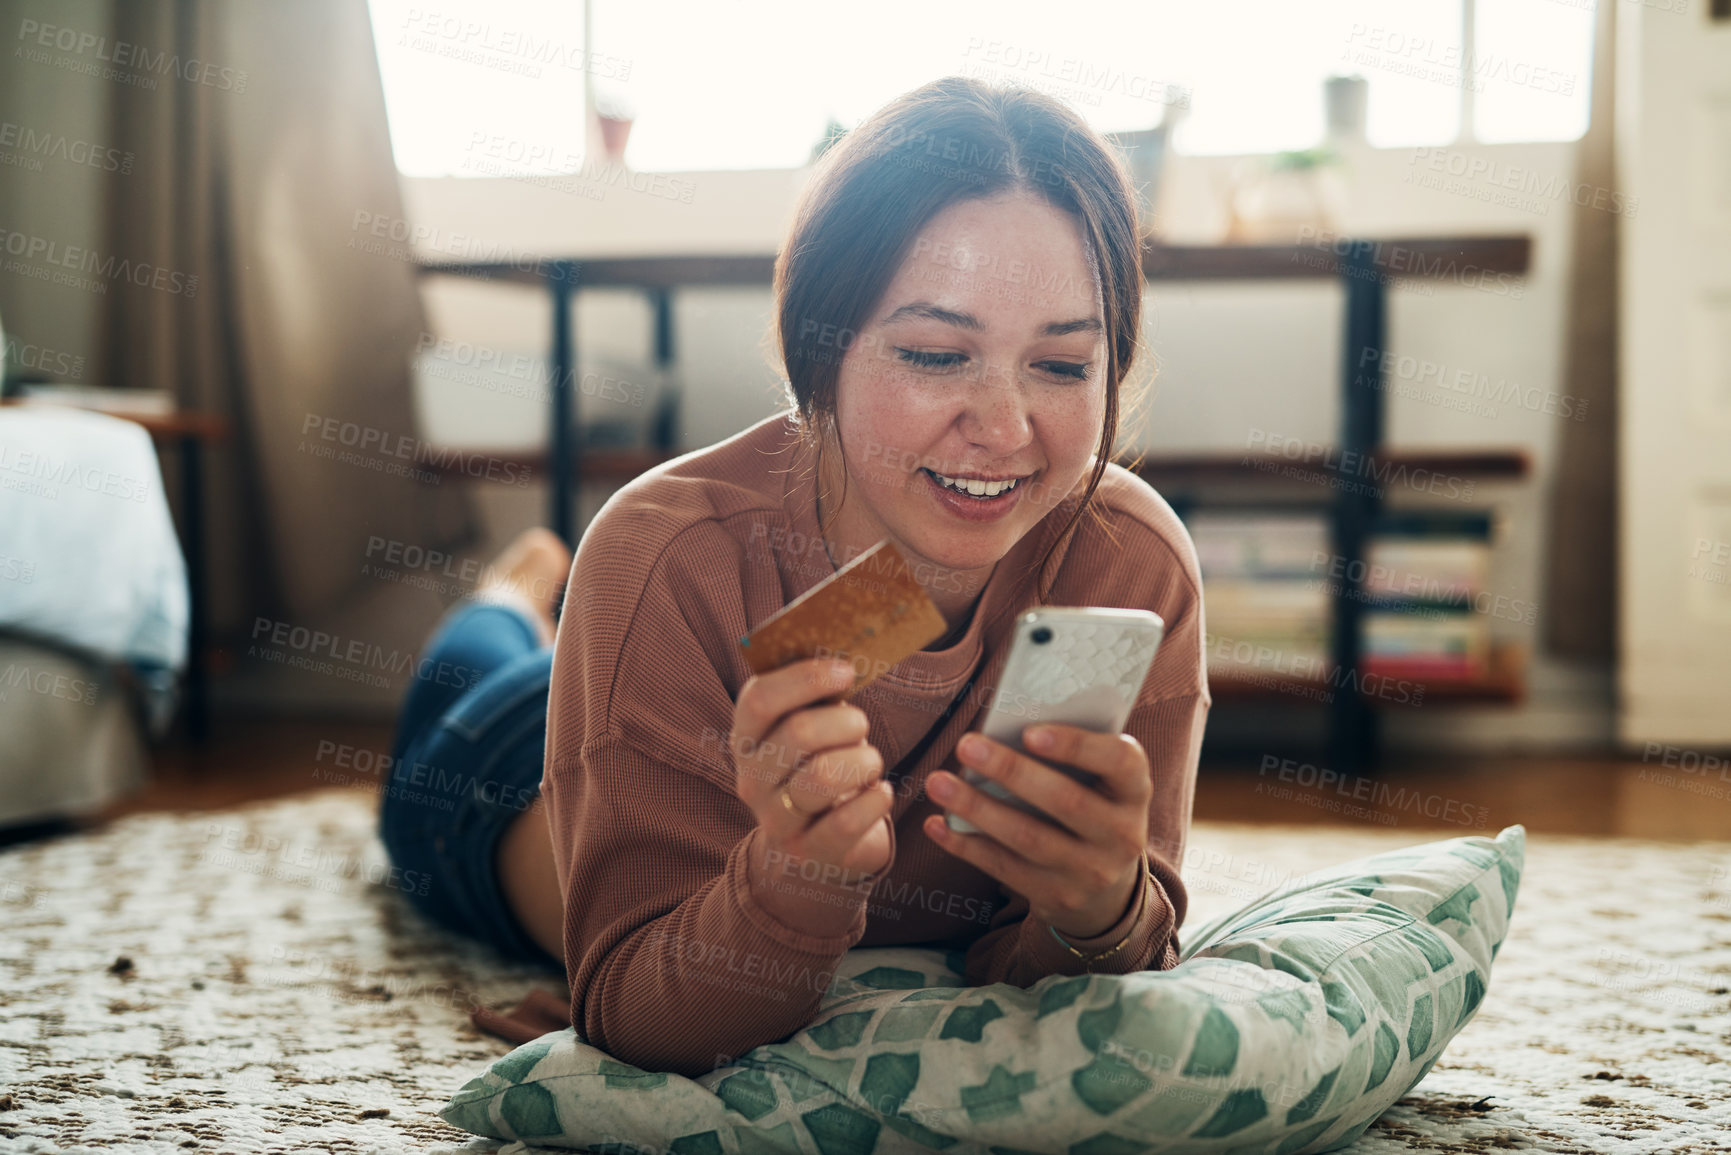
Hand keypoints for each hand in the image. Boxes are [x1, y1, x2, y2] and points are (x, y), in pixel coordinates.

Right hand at [731, 657, 894, 936]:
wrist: (816, 843)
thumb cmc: (820, 764)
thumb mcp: (812, 725)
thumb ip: (819, 691)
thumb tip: (848, 650)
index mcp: (746, 736)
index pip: (759, 699)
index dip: (805, 678)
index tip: (846, 671)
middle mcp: (751, 779)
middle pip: (798, 733)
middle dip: (845, 721)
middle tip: (860, 725)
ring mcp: (776, 820)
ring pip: (825, 776)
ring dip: (864, 760)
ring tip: (869, 761)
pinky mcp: (808, 852)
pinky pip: (847, 820)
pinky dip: (875, 799)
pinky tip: (880, 792)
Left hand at [922, 724, 1149, 940]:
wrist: (1107, 889)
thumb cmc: (1092, 807)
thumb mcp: (1100, 783)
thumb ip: (1070, 757)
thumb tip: (1002, 729)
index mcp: (1134, 791)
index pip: (1119, 762)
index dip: (1077, 746)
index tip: (1030, 732)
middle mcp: (1122, 834)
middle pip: (1065, 800)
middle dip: (1010, 770)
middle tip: (965, 744)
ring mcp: (1091, 872)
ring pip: (1027, 838)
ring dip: (977, 808)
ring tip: (938, 783)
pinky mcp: (1057, 897)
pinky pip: (1005, 869)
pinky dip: (966, 845)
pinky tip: (937, 824)